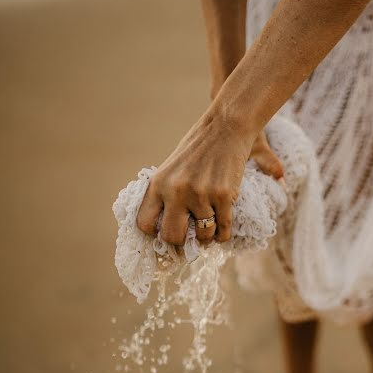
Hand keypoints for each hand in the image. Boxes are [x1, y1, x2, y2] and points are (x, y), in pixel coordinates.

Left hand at [136, 111, 282, 245]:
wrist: (226, 127)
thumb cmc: (199, 148)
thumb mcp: (173, 168)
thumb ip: (166, 194)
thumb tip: (166, 228)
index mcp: (158, 184)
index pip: (145, 224)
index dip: (155, 235)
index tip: (165, 236)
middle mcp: (176, 191)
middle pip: (172, 237)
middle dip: (181, 245)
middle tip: (189, 242)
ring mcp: (201, 194)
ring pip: (203, 236)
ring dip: (207, 238)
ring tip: (210, 231)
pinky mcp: (224, 196)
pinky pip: (223, 230)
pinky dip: (223, 235)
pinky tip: (222, 231)